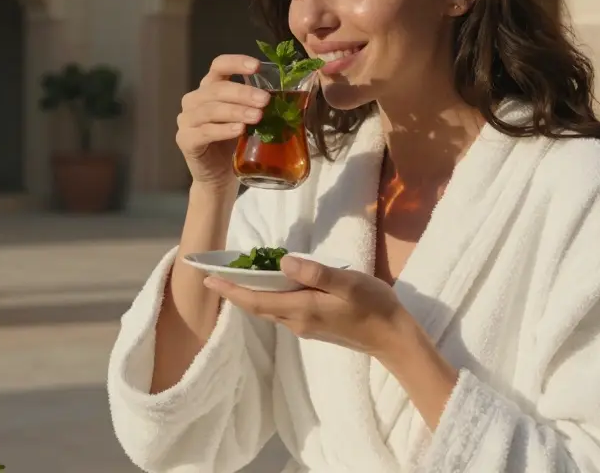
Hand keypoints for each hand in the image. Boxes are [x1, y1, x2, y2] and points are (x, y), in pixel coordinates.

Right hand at [176, 54, 270, 187]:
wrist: (219, 176)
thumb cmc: (235, 143)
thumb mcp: (247, 119)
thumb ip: (257, 105)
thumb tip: (287, 94)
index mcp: (209, 88)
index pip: (219, 66)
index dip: (236, 62)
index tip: (257, 66)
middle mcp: (194, 100)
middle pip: (217, 89)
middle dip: (243, 93)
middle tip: (265, 100)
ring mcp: (186, 120)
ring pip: (210, 109)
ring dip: (236, 111)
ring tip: (257, 117)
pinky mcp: (185, 140)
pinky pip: (204, 132)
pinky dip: (223, 130)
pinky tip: (239, 130)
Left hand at [204, 255, 408, 357]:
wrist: (392, 338)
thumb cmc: (373, 306)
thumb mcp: (348, 283)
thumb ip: (315, 273)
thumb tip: (284, 262)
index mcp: (301, 309)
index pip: (256, 301)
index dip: (231, 290)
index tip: (208, 279)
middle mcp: (297, 322)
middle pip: (258, 306)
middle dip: (235, 292)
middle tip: (214, 275)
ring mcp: (305, 327)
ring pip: (270, 309)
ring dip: (251, 295)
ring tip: (238, 276)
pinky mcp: (314, 326)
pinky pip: (282, 310)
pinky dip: (269, 297)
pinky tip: (272, 284)